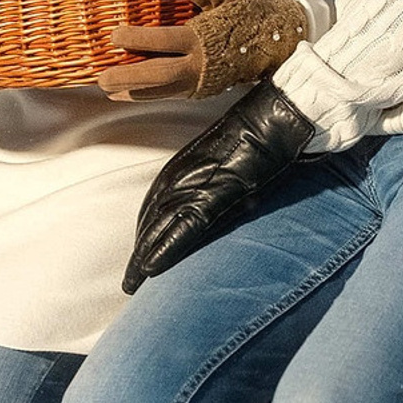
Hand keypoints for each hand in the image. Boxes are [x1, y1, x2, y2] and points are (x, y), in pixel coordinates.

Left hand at [100, 0, 309, 103]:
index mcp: (204, 39)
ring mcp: (200, 81)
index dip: (138, 39)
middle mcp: (200, 65)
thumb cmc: (247, 15)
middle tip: (102, 76)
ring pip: (161, 91)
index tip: (115, 35)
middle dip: (128, 76)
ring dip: (133, 91)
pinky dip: (146, 94)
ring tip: (108, 89)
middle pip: (158, 75)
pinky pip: (168, 94)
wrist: (274, 43)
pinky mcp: (200, 89)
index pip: (165, 41)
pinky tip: (128, 93)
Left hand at [122, 80, 314, 292]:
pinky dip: (167, 247)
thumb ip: (216, 182)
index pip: (156, 204)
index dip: (146, 233)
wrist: (273, 120)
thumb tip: (225, 204)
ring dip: (145, 256)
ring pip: (159, 226)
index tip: (140, 258)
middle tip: (130, 282)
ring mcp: (196, 185)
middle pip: (151, 219)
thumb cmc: (256, 137)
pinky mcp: (214, 194)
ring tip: (134, 283)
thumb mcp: (230, 160)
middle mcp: (183, 176)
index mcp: (184, 167)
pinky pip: (185, 227)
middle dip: (141, 252)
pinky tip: (152, 267)